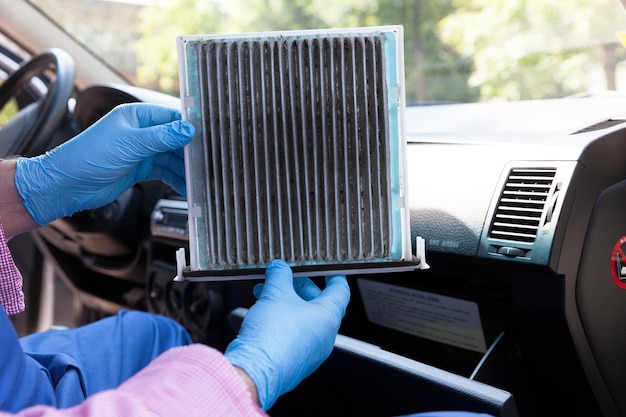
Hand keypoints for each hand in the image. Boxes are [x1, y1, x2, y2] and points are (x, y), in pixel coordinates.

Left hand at [14, 103, 194, 224]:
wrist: (67, 184)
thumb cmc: (88, 157)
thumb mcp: (130, 144)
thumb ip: (162, 137)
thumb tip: (189, 129)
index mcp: (137, 116)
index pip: (173, 118)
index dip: (191, 128)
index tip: (208, 139)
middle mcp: (141, 132)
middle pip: (176, 140)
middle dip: (191, 152)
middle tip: (207, 164)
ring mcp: (141, 151)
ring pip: (173, 158)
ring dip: (185, 169)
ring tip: (199, 180)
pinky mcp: (140, 169)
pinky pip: (165, 172)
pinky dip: (176, 180)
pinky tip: (186, 187)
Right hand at [224, 259, 350, 409]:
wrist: (255, 370)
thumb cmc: (272, 336)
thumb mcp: (275, 294)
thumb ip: (279, 275)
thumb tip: (279, 267)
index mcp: (328, 318)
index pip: (340, 291)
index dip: (334, 276)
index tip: (329, 270)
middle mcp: (324, 337)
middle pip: (318, 304)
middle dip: (298, 288)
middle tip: (282, 279)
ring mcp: (311, 352)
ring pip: (302, 319)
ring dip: (285, 303)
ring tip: (265, 295)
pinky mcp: (295, 361)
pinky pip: (293, 335)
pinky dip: (282, 321)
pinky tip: (264, 314)